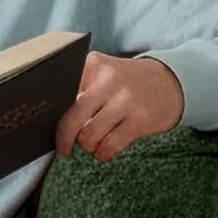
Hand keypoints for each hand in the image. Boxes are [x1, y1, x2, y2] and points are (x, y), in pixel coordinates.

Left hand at [53, 51, 183, 159]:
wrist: (171, 82)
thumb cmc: (124, 82)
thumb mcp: (101, 73)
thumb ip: (77, 87)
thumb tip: (48, 116)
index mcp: (94, 65)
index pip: (62, 91)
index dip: (52, 112)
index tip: (46, 124)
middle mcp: (110, 79)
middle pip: (73, 117)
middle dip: (64, 138)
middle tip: (63, 148)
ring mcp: (127, 99)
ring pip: (90, 135)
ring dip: (87, 146)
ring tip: (90, 144)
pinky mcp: (142, 119)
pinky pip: (110, 145)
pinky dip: (103, 152)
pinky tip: (103, 150)